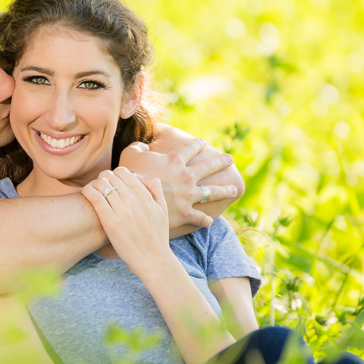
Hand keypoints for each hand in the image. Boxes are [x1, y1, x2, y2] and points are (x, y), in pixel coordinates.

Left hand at [80, 168, 171, 275]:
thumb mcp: (162, 208)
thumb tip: (140, 176)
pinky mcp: (110, 221)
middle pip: (109, 176)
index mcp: (144, 194)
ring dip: (94, 185)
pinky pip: (94, 197)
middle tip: (100, 190)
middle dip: (103, 180)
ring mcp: (121, 209)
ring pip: (101, 184)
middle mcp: (132, 199)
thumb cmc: (157, 236)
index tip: (112, 184)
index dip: (114, 175)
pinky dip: (87, 191)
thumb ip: (155, 188)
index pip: (123, 171)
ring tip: (93, 193)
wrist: (153, 259)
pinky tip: (86, 194)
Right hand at [118, 139, 238, 228]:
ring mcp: (188, 196)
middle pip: (208, 167)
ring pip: (211, 192)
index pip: (191, 148)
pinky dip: (205, 220)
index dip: (197, 144)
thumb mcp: (129, 157)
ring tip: (234, 189)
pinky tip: (209, 221)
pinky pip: (199, 217)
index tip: (203, 143)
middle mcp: (186, 177)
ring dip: (224, 190)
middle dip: (220, 162)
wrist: (132, 205)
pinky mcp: (186, 214)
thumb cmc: (130, 179)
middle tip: (230, 159)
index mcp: (174, 161)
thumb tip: (143, 146)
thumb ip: (137, 148)